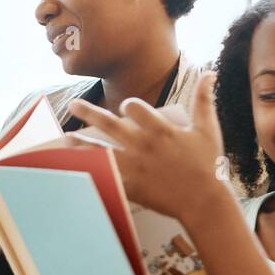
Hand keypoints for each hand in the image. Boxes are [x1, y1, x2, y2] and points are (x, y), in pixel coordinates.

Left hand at [67, 73, 226, 221]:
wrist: (204, 202)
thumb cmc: (208, 164)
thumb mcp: (208, 129)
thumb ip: (204, 100)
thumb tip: (209, 73)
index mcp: (160, 130)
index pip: (134, 107)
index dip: (127, 105)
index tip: (124, 108)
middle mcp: (143, 145)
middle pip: (108, 124)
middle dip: (88, 112)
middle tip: (72, 105)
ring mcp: (134, 167)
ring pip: (99, 151)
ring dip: (80, 144)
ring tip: (65, 138)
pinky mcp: (130, 187)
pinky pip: (104, 177)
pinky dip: (89, 173)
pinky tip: (75, 170)